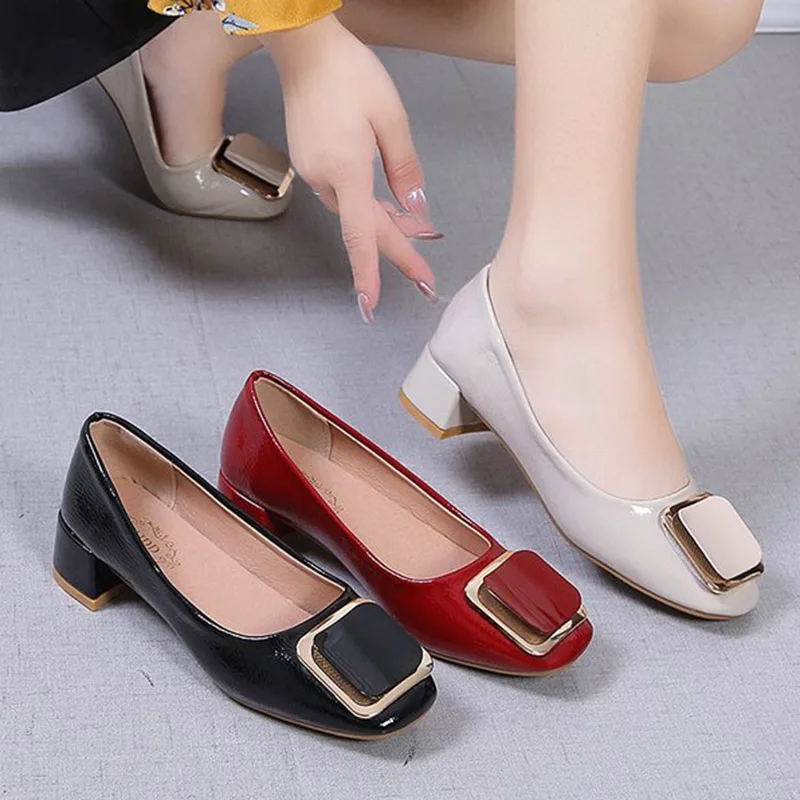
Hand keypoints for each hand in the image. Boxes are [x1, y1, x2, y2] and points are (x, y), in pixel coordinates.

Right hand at [263, 16, 439, 321]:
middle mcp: (325, 179)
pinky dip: (366, 206)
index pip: (361, 234)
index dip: (369, 272)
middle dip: (396, 250)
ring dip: (382, 226)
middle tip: (423, 274)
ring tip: (413, 233)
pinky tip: (384, 205)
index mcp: (348, 169)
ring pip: (354, 213)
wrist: (303, 48)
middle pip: (364, 228)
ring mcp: (313, 172)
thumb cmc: (349, 74)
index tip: (371, 305)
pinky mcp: (309, 163)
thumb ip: (406, 168)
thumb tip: (416, 209)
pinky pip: (343, 196)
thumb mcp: (391, 118)